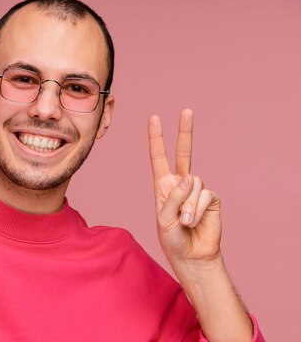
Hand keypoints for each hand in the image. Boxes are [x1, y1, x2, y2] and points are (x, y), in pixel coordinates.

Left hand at [148, 109, 221, 264]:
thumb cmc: (172, 238)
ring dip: (188, 206)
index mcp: (163, 186)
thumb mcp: (164, 219)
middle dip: (185, 132)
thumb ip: (174, 197)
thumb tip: (190, 176)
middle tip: (187, 110)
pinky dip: (197, 209)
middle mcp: (180, 184)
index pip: (159, 158)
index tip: (154, 118)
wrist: (191, 255)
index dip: (156, 139)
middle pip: (183, 154)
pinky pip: (204, 195)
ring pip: (194, 183)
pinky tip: (195, 222)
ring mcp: (197, 190)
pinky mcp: (211, 198)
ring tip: (184, 222)